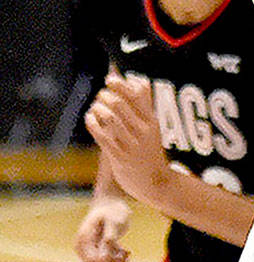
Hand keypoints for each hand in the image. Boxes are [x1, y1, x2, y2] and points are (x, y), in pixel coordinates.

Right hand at [75, 194, 130, 261]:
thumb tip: (105, 255)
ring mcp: (88, 252)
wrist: (109, 203)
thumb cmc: (113, 210)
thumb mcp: (115, 221)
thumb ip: (111, 236)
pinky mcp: (96, 253)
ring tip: (127, 253)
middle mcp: (82, 249)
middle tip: (127, 254)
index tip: (124, 253)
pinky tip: (125, 252)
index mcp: (84, 241)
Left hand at [84, 73, 168, 202]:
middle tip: (102, 96)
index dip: (121, 83)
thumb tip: (138, 79)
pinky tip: (90, 118)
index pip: (138, 95)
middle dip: (105, 95)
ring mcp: (131, 144)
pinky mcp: (119, 156)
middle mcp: (143, 131)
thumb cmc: (149, 150)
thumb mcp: (153, 126)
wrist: (154, 182)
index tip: (110, 80)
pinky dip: (92, 122)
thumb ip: (145, 104)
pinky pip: (101, 135)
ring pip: (110, 117)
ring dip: (98, 108)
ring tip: (96, 107)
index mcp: (152, 121)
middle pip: (120, 104)